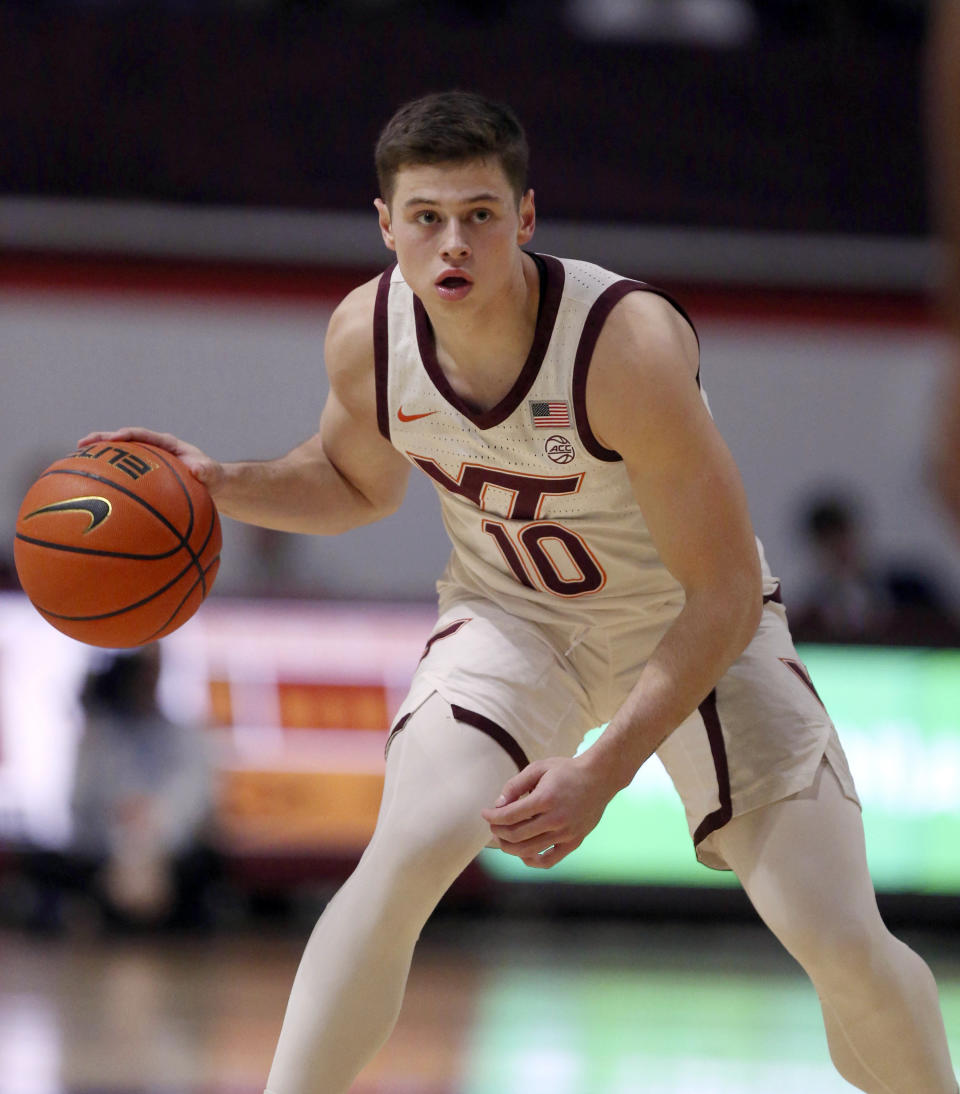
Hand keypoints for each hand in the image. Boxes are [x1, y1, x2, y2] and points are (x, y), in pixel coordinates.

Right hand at [77, 427, 223, 492]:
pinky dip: (107, 478)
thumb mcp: (214, 474)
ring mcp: (145, 463)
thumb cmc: (213, 478)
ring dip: (98, 457)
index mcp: (168, 444)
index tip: (114, 438)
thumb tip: (198, 470)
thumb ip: (207, 471)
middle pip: (124, 441)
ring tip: (74, 460)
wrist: (212, 486)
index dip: (128, 435)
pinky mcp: (142, 476)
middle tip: (82, 443)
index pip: (144, 435)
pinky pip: (122, 475)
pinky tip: (89, 487)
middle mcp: (153, 449)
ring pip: (119, 457)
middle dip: (103, 441)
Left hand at [481, 754, 614, 868]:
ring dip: (509, 847)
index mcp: (546, 798)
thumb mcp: (539, 768)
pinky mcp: (574, 842)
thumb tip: (498, 804)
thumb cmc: (566, 771)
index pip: (510, 815)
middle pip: (516, 835)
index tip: (485, 813)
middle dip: (498, 831)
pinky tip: (523, 853)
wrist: (600, 778)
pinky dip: (532, 861)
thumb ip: (516, 785)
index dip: (492, 817)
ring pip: (528, 851)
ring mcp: (566, 833)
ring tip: (503, 839)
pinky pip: (549, 860)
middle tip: (493, 825)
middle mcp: (556, 819)